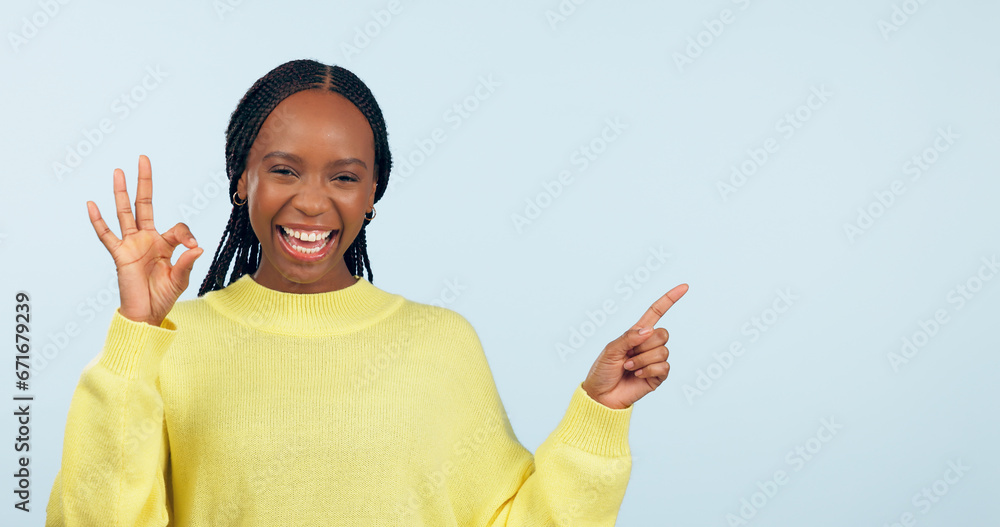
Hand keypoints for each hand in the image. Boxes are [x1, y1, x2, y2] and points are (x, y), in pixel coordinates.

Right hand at [87, 155, 203, 326]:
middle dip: (144, 182)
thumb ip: (187, 262)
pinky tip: (92, 204)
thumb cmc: (164, 295)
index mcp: (165, 243)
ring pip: (125, 213)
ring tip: (118, 171)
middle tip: (143, 159)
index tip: (193, 247)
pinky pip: (106, 235)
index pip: (177, 227)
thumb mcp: (181, 278)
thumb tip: (197, 247)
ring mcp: (131, 244)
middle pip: (145, 204)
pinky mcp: (119, 255)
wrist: (147, 313)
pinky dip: (98, 221)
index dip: (187, 235)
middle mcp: (147, 239)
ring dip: (121, 192)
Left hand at [581, 284, 688, 408]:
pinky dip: (648, 370)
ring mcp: (655, 361)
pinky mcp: (658, 376)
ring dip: (642, 360)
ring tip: (629, 368)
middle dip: (645, 345)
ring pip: (663, 351)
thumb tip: (649, 330)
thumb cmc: (602, 371)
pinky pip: (664, 367)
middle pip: (663, 333)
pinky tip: (637, 375)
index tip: (684, 287)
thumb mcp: (610, 350)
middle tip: (629, 356)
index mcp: (637, 333)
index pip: (656, 312)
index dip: (670, 299)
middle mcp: (648, 345)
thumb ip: (628, 338)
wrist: (601, 396)